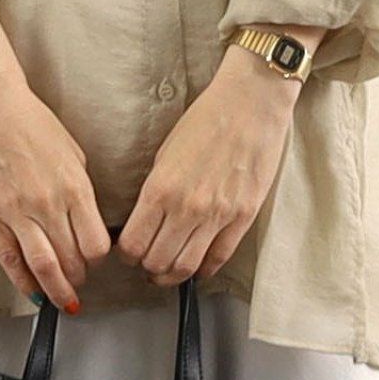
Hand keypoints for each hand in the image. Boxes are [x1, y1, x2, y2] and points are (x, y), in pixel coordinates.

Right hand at [0, 67, 110, 311]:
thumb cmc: (30, 122)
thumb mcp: (72, 152)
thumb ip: (81, 189)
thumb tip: (86, 220)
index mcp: (74, 188)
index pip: (96, 243)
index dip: (98, 259)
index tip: (94, 261)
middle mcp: (48, 204)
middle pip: (73, 260)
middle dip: (78, 278)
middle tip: (77, 283)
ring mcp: (17, 213)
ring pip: (44, 267)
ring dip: (55, 290)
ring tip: (61, 299)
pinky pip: (10, 260)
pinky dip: (23, 282)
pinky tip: (30, 291)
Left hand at [115, 47, 299, 285]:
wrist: (251, 104)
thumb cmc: (207, 120)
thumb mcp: (166, 153)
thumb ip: (155, 191)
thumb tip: (146, 221)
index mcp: (160, 189)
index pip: (133, 243)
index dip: (127, 255)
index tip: (129, 253)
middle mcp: (186, 208)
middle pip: (157, 261)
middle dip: (147, 267)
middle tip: (147, 264)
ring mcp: (217, 216)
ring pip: (186, 267)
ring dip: (173, 275)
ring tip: (169, 271)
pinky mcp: (242, 218)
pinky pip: (219, 257)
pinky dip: (205, 270)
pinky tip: (198, 267)